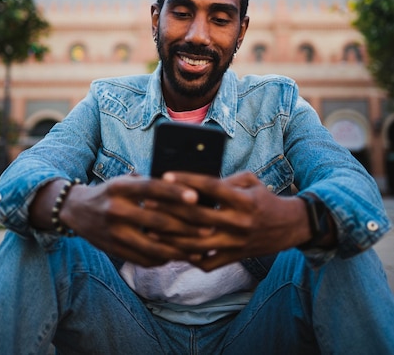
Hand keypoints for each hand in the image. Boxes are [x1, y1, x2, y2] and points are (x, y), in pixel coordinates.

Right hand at [51, 174, 215, 266]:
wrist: (76, 210)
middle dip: (186, 227)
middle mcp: (115, 210)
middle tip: (209, 228)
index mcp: (120, 188)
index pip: (151, 189)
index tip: (196, 197)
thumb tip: (184, 187)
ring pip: (153, 246)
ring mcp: (114, 233)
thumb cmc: (111, 192)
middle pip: (156, 221)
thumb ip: (149, 185)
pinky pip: (143, 258)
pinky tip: (179, 256)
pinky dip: (164, 259)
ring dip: (179, 249)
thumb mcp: (125, 181)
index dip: (174, 193)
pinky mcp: (114, 250)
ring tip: (200, 248)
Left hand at [153, 171, 310, 270]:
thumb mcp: (250, 181)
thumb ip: (224, 180)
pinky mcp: (234, 257)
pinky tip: (171, 250)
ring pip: (198, 244)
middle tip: (149, 203)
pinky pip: (207, 262)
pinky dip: (189, 258)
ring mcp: (236, 243)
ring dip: (172, 238)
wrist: (289, 227)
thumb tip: (194, 183)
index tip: (165, 176)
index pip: (211, 187)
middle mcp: (238, 222)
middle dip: (171, 210)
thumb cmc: (264, 198)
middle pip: (199, 216)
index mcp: (243, 199)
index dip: (188, 181)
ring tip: (150, 231)